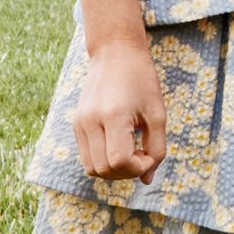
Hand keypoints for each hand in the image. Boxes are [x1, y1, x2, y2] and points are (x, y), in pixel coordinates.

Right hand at [73, 42, 166, 183]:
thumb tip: (147, 181)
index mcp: (113, 116)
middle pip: (103, 170)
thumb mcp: (157, 114)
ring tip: (131, 151)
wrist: (115, 53)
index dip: (138, 167)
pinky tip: (119, 144)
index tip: (150, 155)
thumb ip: (157, 148)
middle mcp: (90, 121)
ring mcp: (79, 123)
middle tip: (142, 154)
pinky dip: (103, 160)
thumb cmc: (142, 80)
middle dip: (127, 172)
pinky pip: (86, 156)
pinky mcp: (76, 124)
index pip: (119, 161)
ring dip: (113, 169)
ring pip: (91, 168)